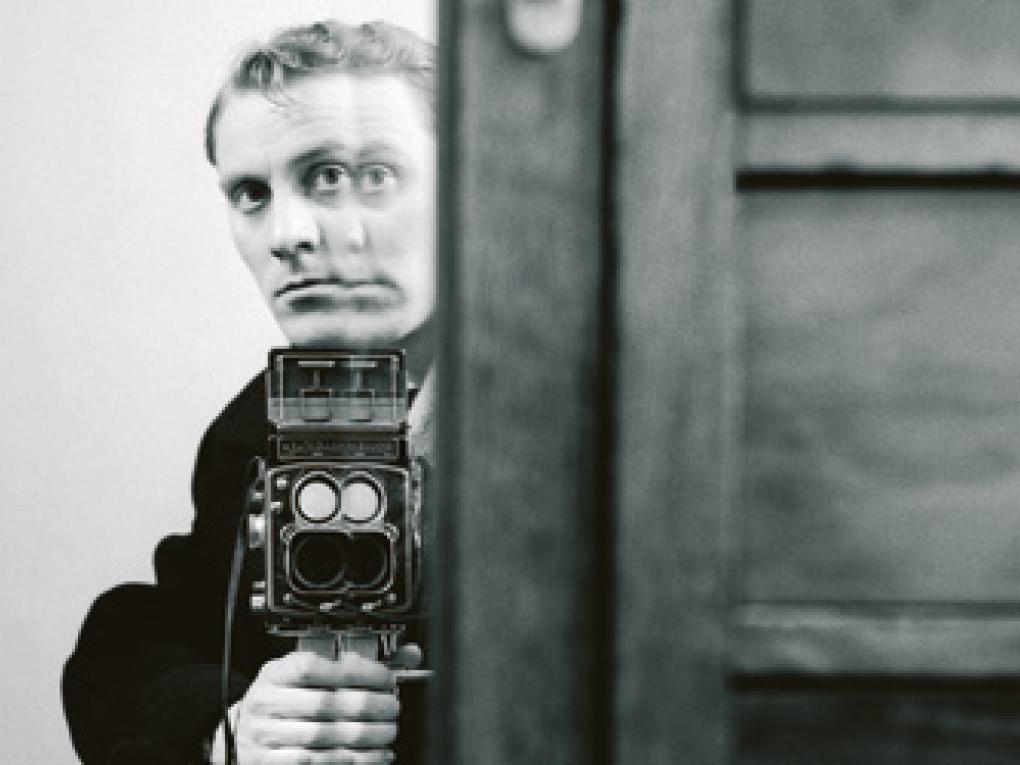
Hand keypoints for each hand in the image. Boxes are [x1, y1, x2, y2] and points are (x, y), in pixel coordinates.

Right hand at [210, 650, 399, 763]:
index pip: (315, 667)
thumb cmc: (281, 699)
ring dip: (364, 738)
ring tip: (387, 734)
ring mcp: (266, 735)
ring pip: (323, 737)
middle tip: (392, 707)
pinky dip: (350, 761)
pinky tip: (371, 757)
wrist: (240, 735)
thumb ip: (348, 663)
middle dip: (367, 707)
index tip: (384, 677)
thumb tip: (406, 655)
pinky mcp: (270, 763)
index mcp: (276, 673)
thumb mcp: (303, 673)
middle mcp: (266, 703)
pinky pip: (315, 763)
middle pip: (324, 704)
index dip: (354, 672)